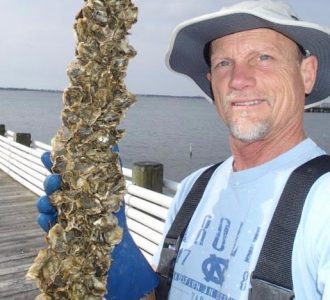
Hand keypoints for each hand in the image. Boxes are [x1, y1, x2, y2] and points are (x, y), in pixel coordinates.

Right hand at [36, 150, 158, 298]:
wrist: (119, 251)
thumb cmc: (116, 218)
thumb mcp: (115, 192)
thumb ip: (111, 169)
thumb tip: (112, 144)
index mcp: (80, 190)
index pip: (64, 175)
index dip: (55, 164)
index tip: (48, 155)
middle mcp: (69, 203)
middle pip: (53, 190)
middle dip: (50, 182)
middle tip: (54, 179)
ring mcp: (63, 220)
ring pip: (47, 208)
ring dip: (44, 202)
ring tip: (49, 201)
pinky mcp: (61, 237)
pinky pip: (49, 230)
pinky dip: (46, 224)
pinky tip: (47, 220)